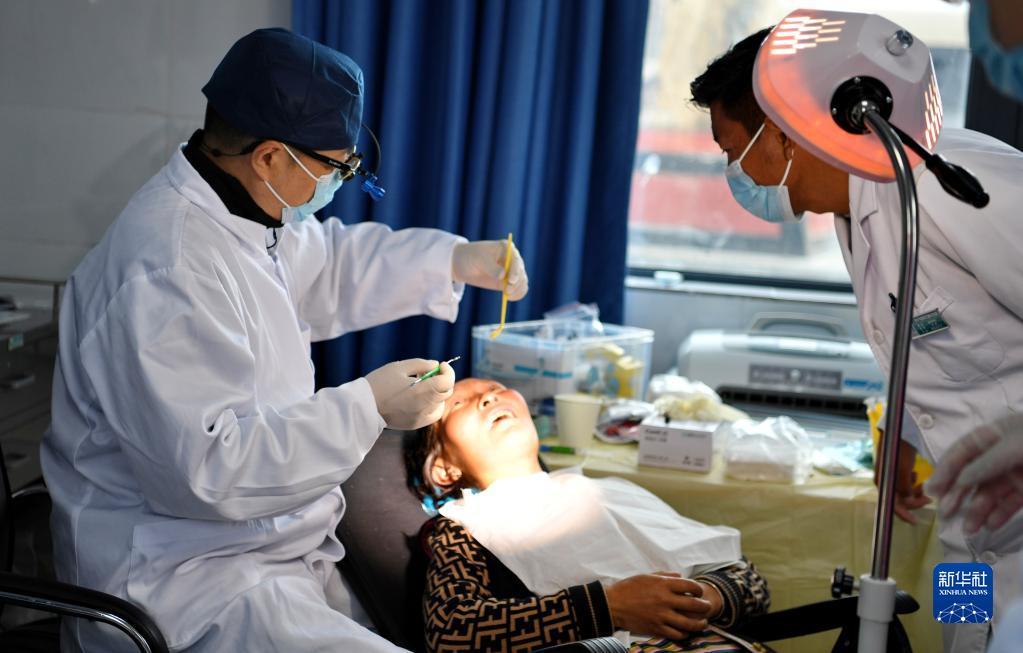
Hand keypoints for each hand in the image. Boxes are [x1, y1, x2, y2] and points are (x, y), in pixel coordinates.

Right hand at [365, 359, 453, 429]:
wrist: (362, 407)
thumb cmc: (379, 383)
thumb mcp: (399, 367)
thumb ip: (421, 364)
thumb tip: (435, 366)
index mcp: (422, 391)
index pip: (447, 382)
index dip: (448, 371)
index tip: (441, 365)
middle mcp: (425, 407)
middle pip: (446, 392)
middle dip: (442, 380)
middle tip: (428, 373)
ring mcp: (421, 418)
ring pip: (440, 404)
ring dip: (436, 393)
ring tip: (420, 386)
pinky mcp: (415, 425)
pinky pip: (431, 414)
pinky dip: (431, 405)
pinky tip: (417, 398)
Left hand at [452, 240, 527, 299]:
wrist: (464, 264)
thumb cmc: (471, 256)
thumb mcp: (479, 259)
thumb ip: (491, 267)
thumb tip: (503, 276)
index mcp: (507, 248)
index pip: (516, 260)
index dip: (515, 270)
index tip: (511, 280)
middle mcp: (513, 259)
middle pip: (521, 272)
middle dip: (516, 283)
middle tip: (506, 291)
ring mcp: (512, 271)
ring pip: (522, 282)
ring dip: (517, 289)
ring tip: (507, 295)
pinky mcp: (509, 282)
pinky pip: (519, 289)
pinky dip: (517, 294)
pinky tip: (510, 297)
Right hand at [604, 573, 712, 639]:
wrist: (613, 604)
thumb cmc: (628, 588)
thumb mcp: (646, 576)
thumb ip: (665, 576)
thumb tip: (679, 576)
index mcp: (663, 585)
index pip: (690, 586)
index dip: (698, 589)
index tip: (699, 592)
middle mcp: (665, 600)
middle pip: (694, 605)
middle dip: (705, 607)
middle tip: (707, 608)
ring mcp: (661, 616)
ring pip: (689, 623)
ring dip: (700, 624)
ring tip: (703, 623)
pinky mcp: (656, 628)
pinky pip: (676, 633)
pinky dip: (685, 633)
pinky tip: (686, 631)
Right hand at [874, 438, 930, 524]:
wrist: (899, 430)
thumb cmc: (899, 448)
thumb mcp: (902, 469)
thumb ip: (905, 487)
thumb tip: (909, 501)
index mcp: (883, 483)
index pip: (891, 505)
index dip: (903, 515)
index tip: (916, 521)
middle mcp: (885, 482)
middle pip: (899, 500)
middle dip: (914, 502)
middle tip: (930, 499)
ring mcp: (891, 476)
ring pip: (904, 493)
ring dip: (915, 493)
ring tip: (923, 485)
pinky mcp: (897, 470)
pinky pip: (905, 484)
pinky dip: (913, 484)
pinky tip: (917, 477)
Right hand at [926, 414, 1022, 533]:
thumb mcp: (1015, 445)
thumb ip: (987, 462)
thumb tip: (960, 479)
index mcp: (995, 435)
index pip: (962, 451)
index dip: (946, 469)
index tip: (934, 491)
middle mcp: (1002, 454)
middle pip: (973, 475)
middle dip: (959, 495)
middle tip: (946, 514)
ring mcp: (1017, 473)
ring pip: (989, 493)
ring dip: (977, 510)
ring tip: (969, 529)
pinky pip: (1009, 503)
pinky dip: (999, 515)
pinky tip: (989, 525)